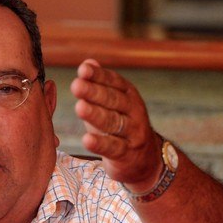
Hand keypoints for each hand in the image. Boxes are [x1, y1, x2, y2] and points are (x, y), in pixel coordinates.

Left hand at [70, 59, 162, 190]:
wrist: (146, 159)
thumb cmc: (121, 126)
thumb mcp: (112, 104)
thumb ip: (99, 85)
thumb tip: (88, 62)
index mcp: (128, 95)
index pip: (113, 82)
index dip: (98, 76)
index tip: (82, 70)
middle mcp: (133, 111)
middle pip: (113, 100)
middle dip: (94, 92)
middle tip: (76, 85)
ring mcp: (133, 133)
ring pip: (113, 122)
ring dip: (95, 115)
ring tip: (79, 107)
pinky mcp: (128, 154)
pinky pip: (114, 147)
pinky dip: (100, 144)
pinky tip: (86, 139)